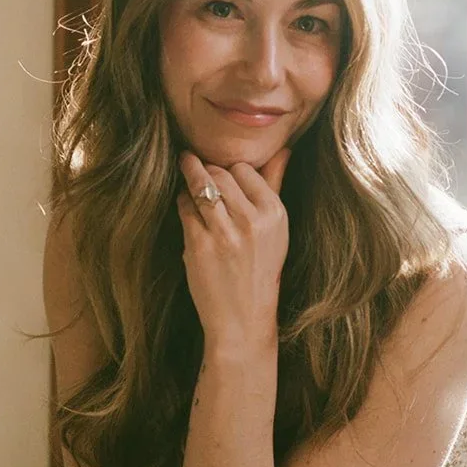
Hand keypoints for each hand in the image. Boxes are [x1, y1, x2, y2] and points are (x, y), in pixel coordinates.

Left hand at [177, 149, 290, 349]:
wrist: (243, 317)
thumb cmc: (260, 269)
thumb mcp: (277, 229)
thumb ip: (276, 185)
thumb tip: (283, 149)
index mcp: (274, 213)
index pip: (244, 170)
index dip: (229, 168)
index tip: (221, 170)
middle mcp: (252, 221)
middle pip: (220, 173)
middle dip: (208, 169)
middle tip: (199, 166)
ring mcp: (225, 233)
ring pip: (200, 186)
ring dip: (190, 174)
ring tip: (186, 166)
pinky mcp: (199, 244)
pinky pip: (185, 207)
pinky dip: (183, 201)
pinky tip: (186, 203)